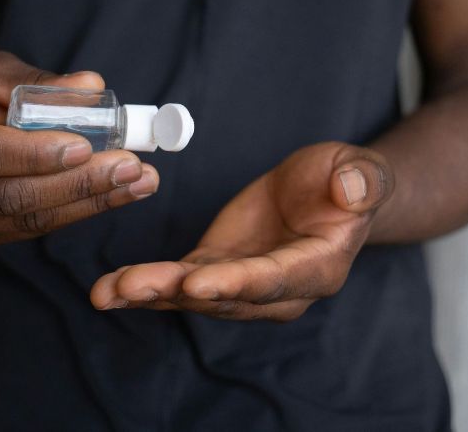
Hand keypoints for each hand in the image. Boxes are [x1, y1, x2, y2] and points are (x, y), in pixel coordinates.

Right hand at [0, 51, 157, 244]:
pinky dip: (75, 211)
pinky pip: (26, 229)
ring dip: (86, 203)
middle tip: (131, 166)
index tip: (84, 145)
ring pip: (20, 220)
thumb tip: (94, 87)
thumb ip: (35, 81)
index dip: (31, 153)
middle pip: (3, 196)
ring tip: (139, 182)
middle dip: (75, 184)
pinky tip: (115, 193)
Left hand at [90, 143, 391, 320]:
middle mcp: (278, 289)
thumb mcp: (360, 171)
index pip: (273, 280)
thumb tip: (353, 189)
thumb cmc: (347, 179)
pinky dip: (146, 284)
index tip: (196, 284)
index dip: (235, 283)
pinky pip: (180, 281)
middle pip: (224, 296)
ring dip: (150, 293)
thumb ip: (361, 182)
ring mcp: (244, 283)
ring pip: (195, 294)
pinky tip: (110, 286)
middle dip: (176, 293)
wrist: (328, 191)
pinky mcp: (217, 269)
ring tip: (106, 291)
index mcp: (317, 267)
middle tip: (131, 288)